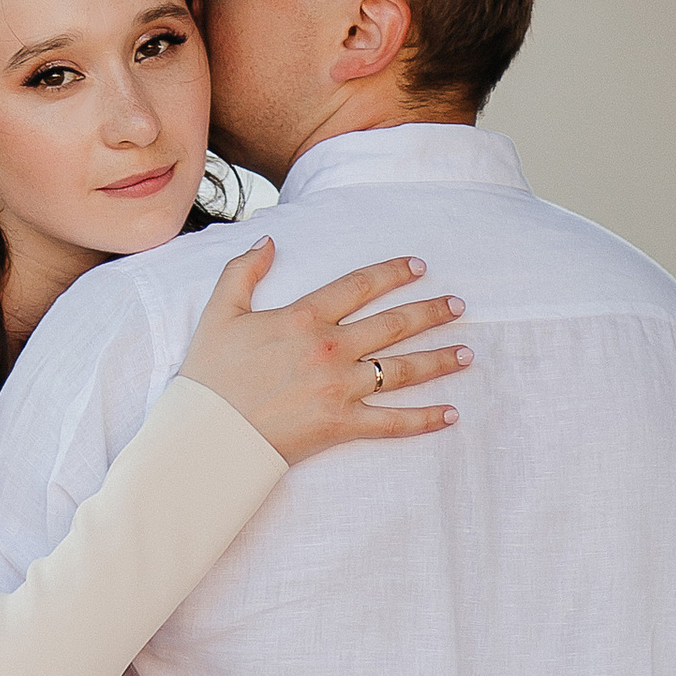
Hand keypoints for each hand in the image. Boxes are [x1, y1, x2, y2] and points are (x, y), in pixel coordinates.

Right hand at [179, 236, 469, 460]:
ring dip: (438, 360)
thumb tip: (269, 241)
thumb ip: (243, 271)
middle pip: (393, 324)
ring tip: (467, 352)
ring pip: (402, 369)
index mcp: (304, 317)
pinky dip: (423, 420)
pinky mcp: (341, 425)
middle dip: (430, 312)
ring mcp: (340, 388)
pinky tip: (450, 414)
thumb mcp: (219, 312)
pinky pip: (392, 422)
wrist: (208, 435)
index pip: (359, 286)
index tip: (419, 267)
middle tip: (459, 305)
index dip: (392, 273)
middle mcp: (331, 348)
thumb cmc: (210, 376)